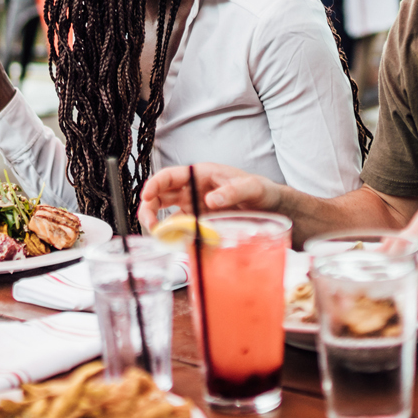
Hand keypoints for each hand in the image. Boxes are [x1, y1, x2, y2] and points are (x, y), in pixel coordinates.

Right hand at [137, 163, 278, 227]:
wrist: (271, 207)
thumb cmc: (260, 190)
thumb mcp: (252, 187)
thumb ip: (233, 191)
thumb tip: (210, 200)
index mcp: (200, 173)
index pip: (170, 176)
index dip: (154, 184)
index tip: (146, 197)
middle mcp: (193, 189)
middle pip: (161, 195)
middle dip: (149, 207)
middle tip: (150, 224)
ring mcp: (194, 206)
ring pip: (167, 213)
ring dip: (158, 224)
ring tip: (159, 236)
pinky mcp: (199, 222)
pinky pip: (181, 228)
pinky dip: (174, 236)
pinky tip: (174, 243)